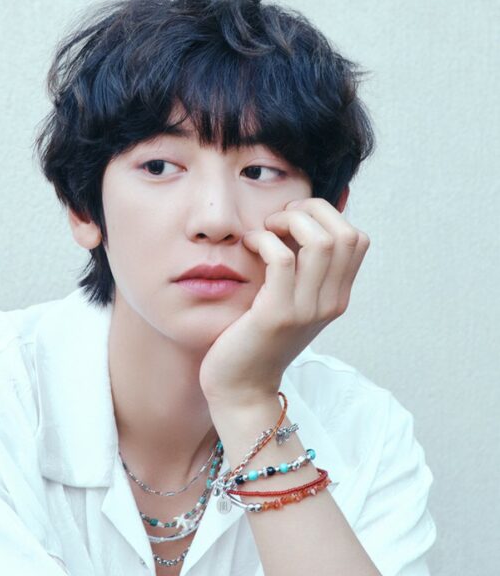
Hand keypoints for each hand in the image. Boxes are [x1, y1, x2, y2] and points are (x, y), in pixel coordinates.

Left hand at [199, 197, 370, 407]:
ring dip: (289, 222)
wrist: (241, 388)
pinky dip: (265, 240)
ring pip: (320, 242)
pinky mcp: (277, 315)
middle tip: (279, 219)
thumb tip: (299, 218)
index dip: (327, 215)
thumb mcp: (292, 300)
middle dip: (311, 211)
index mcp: (338, 296)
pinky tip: (250, 245)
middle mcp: (331, 302)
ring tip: (266, 230)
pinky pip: (283, 259)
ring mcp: (307, 310)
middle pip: (345, 234)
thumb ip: (302, 268)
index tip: (294, 219)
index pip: (357, 238)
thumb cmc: (257, 336)